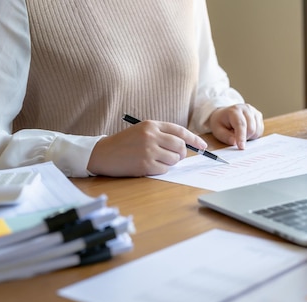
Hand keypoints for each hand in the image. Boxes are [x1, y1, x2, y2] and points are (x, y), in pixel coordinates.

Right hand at [87, 120, 208, 176]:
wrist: (102, 153)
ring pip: (174, 159)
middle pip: (180, 146)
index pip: (180, 131)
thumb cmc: (124, 143)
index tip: (203, 146)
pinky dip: (161, 170)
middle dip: (182, 154)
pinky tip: (149, 166)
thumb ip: (162, 135)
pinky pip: (165, 170)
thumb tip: (185, 146)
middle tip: (176, 157)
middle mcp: (151, 136)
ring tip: (157, 161)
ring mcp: (148, 150)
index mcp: (151, 125)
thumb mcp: (142, 131)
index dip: (194, 139)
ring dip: (170, 163)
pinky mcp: (145, 165)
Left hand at [209, 103, 263, 149]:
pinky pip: (260, 130)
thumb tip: (235, 142)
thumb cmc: (221, 122)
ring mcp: (254, 112)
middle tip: (236, 138)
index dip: (241, 137)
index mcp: (235, 110)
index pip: (241, 124)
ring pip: (257, 131)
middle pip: (251, 129)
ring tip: (240, 133)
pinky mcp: (259, 116)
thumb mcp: (217, 130)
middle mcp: (246, 109)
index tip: (241, 147)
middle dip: (245, 138)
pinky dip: (254, 135)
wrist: (225, 114)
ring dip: (250, 137)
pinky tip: (246, 132)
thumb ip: (226, 137)